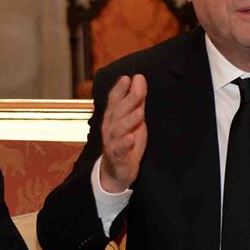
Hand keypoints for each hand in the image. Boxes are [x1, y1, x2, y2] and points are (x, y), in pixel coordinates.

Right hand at [99, 74, 147, 192]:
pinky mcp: (117, 157)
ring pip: (118, 129)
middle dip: (128, 98)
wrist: (116, 172)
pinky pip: (119, 149)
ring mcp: (112, 142)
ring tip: (140, 112)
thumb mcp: (133, 119)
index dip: (120, 89)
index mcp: (113, 117)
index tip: (128, 77)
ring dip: (129, 120)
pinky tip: (130, 138)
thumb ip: (136, 101)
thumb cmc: (126, 142)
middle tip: (138, 85)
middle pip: (118, 111)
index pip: (114, 100)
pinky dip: (124, 143)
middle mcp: (110, 127)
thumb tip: (139, 79)